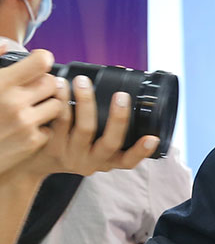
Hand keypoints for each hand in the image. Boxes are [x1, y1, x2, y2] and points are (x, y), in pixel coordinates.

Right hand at [0, 50, 65, 175]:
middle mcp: (14, 102)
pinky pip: (50, 128)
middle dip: (44, 84)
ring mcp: (24, 123)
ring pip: (56, 105)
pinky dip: (41, 127)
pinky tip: (25, 127)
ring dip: (46, 105)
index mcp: (1, 83)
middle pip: (52, 82)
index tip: (38, 63)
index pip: (41, 62)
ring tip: (30, 108)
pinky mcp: (31, 142)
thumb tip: (5, 44)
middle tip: (32, 90)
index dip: (41, 60)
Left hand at [27, 74, 160, 176]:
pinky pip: (60, 122)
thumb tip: (124, 83)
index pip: (128, 161)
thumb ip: (110, 128)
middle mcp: (91, 162)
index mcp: (106, 162)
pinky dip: (62, 101)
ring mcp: (70, 155)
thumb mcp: (93, 146)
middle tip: (122, 95)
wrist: (34, 161)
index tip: (152, 137)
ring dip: (86, 102)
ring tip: (83, 81)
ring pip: (83, 128)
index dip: (141, 151)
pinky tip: (61, 86)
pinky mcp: (50, 146)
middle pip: (110, 142)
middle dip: (119, 118)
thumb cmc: (71, 146)